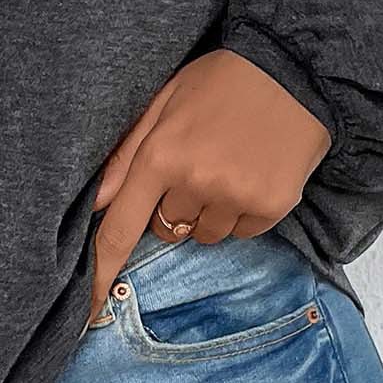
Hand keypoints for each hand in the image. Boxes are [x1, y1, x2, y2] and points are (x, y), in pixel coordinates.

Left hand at [89, 48, 331, 316]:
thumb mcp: (164, 100)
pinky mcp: (271, 206)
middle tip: (195, 165)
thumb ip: (127, 153)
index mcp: (160, 154)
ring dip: (209, 211)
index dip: (99, 276)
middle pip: (165, 231)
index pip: (119, 231)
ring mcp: (236, 197)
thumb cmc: (222, 80)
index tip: (86, 314)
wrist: (296, 68)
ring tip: (228, 165)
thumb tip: (96, 202)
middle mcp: (195, 181)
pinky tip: (252, 172)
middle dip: (172, 208)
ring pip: (204, 235)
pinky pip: (242, 232)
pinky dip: (242, 212)